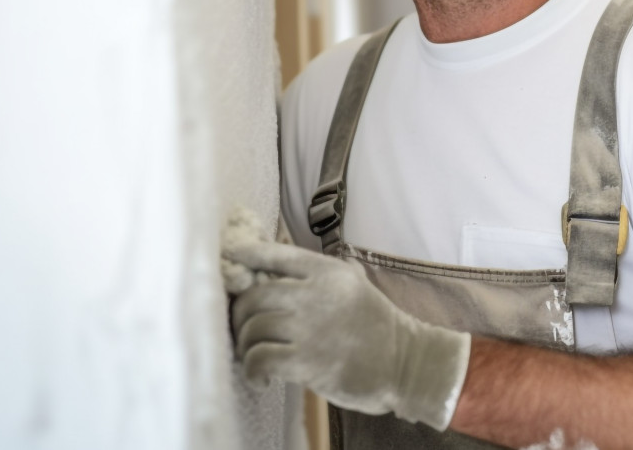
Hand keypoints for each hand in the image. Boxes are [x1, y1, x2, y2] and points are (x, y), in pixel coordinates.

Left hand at [224, 241, 470, 429]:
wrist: (406, 362)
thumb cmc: (377, 326)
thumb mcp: (356, 284)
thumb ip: (323, 274)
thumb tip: (280, 265)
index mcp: (328, 272)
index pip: (275, 254)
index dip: (244, 254)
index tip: (225, 257)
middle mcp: (317, 294)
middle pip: (253, 295)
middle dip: (239, 315)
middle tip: (243, 330)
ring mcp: (312, 328)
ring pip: (252, 328)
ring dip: (245, 346)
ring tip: (254, 357)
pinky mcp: (308, 362)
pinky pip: (259, 359)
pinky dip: (252, 370)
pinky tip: (260, 377)